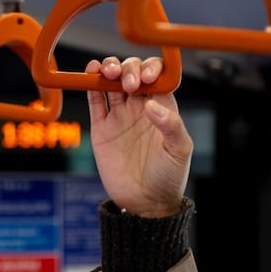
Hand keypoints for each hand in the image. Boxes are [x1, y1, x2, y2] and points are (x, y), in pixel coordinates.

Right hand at [86, 56, 192, 217]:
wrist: (145, 203)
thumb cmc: (169, 177)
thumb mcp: (179, 150)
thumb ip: (171, 125)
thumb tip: (151, 105)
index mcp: (163, 108)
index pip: (156, 77)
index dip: (151, 69)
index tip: (146, 77)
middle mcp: (140, 108)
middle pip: (132, 74)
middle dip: (128, 69)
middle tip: (129, 83)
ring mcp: (120, 116)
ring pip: (111, 82)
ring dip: (109, 69)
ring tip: (107, 71)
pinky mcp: (102, 127)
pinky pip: (94, 100)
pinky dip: (91, 84)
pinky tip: (90, 73)